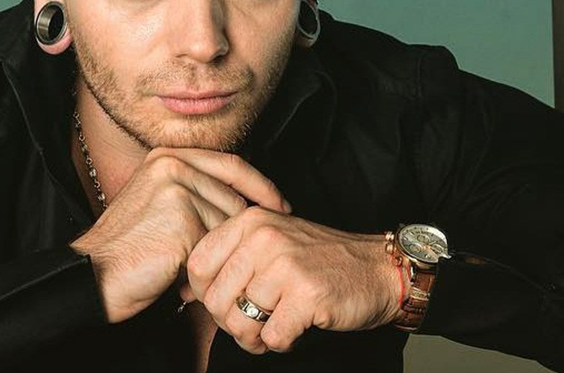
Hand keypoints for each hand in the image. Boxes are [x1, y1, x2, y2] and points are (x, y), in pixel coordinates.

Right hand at [70, 148, 289, 323]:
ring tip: (183, 268)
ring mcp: (176, 186)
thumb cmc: (131, 250)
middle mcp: (172, 163)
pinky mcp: (182, 214)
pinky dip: (206, 266)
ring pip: (229, 225)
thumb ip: (200, 193)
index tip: (281, 207)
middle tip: (206, 261)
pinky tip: (180, 277)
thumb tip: (253, 201)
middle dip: (229, 237)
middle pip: (234, 200)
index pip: (232, 165)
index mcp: (168, 156)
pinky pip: (218, 244)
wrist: (95, 276)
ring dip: (215, 254)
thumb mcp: (164, 206)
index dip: (261, 187)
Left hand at [185, 208, 403, 353]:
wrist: (378, 269)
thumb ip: (230, 259)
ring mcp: (286, 266)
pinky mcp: (307, 295)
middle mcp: (265, 238)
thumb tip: (185, 290)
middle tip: (256, 323)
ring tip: (275, 328)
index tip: (228, 301)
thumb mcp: (270, 243)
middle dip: (232, 323)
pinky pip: (272, 337)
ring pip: (242, 322)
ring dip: (257, 337)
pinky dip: (282, 342)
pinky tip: (296, 329)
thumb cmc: (320, 260)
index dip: (206, 294)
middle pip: (217, 300)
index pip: (198, 265)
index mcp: (251, 222)